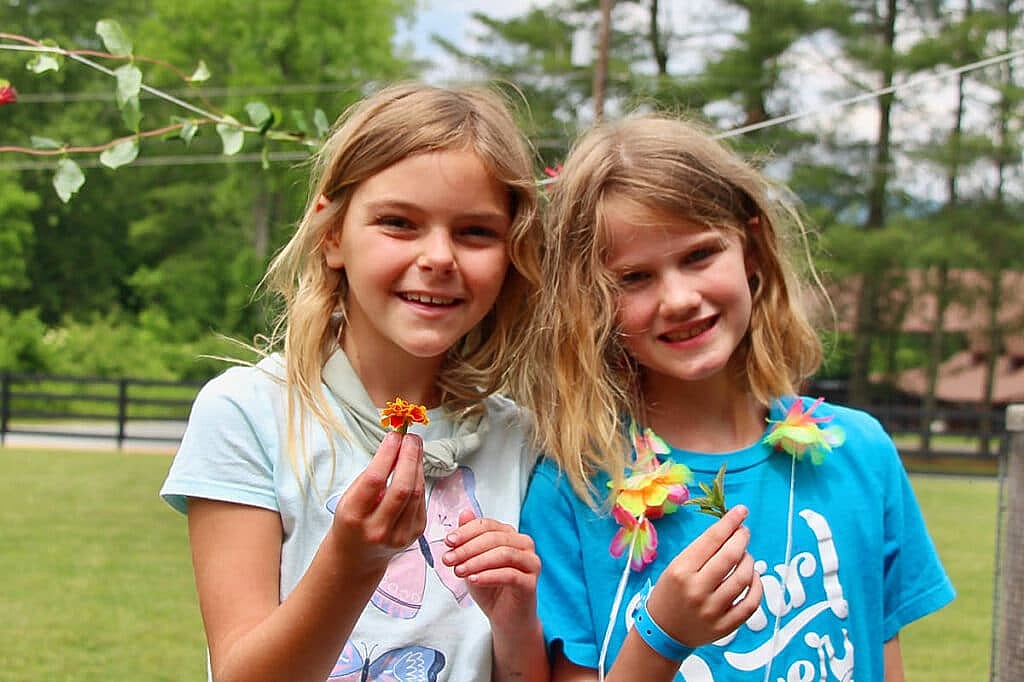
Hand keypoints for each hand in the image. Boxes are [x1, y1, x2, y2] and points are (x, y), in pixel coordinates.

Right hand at [327, 431, 426, 574]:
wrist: (358, 557)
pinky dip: (419, 479)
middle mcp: (378, 529)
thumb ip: (372, 475)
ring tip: (415, 446)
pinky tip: (415, 467)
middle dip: (409, 457)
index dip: (387, 455)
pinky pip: (421, 500)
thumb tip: (396, 447)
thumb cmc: (352, 520)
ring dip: (418, 465)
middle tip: (411, 437)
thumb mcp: (350, 498)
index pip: (375, 480)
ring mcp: (400, 535)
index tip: (394, 436)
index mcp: (355, 517)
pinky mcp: (415, 533)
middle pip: (402, 488)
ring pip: (416, 492)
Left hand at [441, 510, 541, 632]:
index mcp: (511, 535)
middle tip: (448, 559)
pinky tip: (473, 580)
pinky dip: (489, 576)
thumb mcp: (473, 562)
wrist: (505, 618)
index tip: (448, 541)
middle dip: (467, 548)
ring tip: (458, 571)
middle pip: (494, 538)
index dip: (466, 531)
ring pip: (503, 554)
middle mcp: (524, 545)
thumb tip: (464, 513)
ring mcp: (531, 563)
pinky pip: (509, 575)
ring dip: (477, 561)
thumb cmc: (490, 588)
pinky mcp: (531, 583)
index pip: (487, 525)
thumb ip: (469, 539)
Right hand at [646, 505, 761, 648]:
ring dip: (749, 561)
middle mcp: (697, 590)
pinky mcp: (725, 626)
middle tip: (744, 531)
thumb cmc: (669, 593)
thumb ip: (701, 551)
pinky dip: (757, 586)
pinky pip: (751, 603)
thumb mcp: (675, 567)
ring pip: (744, 578)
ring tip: (745, 556)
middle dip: (741, 538)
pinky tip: (753, 577)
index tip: (741, 511)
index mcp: (681, 571)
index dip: (730, 522)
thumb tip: (729, 531)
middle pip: (730, 556)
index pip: (712, 540)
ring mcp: (713, 610)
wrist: (662, 632)